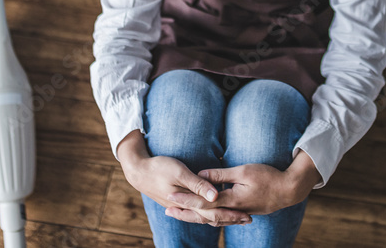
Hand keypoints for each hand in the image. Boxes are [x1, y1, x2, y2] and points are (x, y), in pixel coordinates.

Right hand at [123, 154, 252, 226]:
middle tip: (247, 219)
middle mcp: (185, 207)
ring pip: (204, 216)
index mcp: (188, 202)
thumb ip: (198, 185)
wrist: (138, 170)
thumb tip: (216, 197)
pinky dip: (209, 213)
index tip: (246, 215)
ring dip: (220, 217)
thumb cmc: (159, 167)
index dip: (231, 214)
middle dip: (229, 218)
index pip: (214, 213)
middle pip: (211, 217)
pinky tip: (214, 210)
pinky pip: (197, 212)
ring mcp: (181, 206)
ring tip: (236, 217)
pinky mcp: (178, 202)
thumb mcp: (179, 171)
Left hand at [166, 151, 321, 218]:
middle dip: (185, 212)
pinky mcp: (243, 212)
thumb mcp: (244, 171)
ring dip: (195, 216)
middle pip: (204, 214)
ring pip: (212, 218)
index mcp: (231, 200)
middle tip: (167, 209)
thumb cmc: (268, 177)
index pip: (203, 201)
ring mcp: (238, 213)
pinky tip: (204, 216)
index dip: (186, 199)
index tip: (171, 197)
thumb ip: (221, 175)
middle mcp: (232, 210)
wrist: (288, 190)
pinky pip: (221, 218)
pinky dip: (209, 217)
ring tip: (180, 214)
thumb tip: (201, 175)